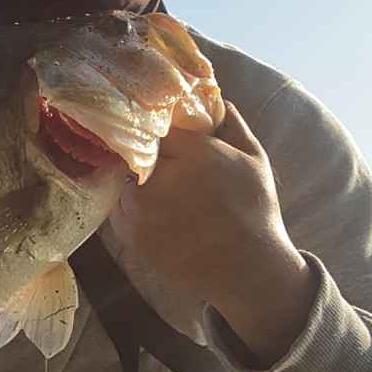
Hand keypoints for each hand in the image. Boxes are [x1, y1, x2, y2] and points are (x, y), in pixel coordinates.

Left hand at [103, 100, 316, 366]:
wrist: (246, 272)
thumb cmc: (255, 211)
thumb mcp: (254, 160)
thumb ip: (232, 125)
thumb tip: (213, 99)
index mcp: (191, 153)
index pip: (154, 122)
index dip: (153, 122)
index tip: (155, 124)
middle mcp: (159, 179)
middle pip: (131, 148)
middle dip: (138, 148)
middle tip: (145, 149)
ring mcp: (140, 210)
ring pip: (119, 176)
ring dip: (128, 175)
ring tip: (149, 180)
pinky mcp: (130, 236)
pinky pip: (117, 207)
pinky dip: (126, 202)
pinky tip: (147, 204)